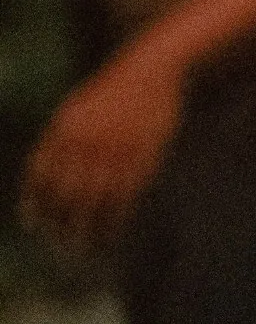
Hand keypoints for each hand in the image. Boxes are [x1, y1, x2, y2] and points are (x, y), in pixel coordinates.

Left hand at [21, 49, 185, 252]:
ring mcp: (115, 150)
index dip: (36, 205)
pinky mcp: (142, 156)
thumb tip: (45, 180)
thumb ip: (60, 143)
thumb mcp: (76, 112)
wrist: (152, 71)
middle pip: (66, 196)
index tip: (35, 226)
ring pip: (96, 203)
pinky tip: (112, 233)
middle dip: (61, 227)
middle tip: (60, 248)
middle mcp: (86, 142)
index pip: (41, 178)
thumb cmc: (111, 94)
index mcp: (63, 131)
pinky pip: (125, 196)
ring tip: (85, 253)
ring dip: (88, 232)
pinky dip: (116, 220)